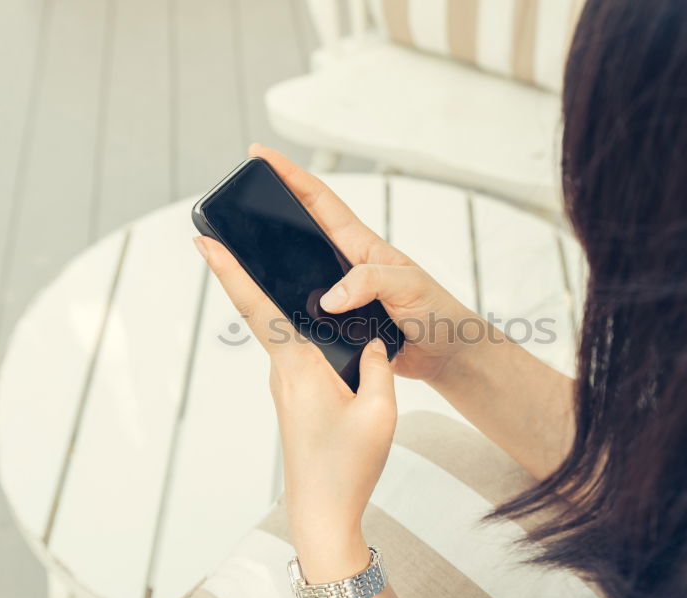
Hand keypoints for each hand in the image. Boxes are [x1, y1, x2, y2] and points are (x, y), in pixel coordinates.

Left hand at [195, 220, 395, 581]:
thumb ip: (380, 367)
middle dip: (249, 272)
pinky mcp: (293, 399)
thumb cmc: (348, 467)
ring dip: (280, 303)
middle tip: (237, 233)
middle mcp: (284, 372)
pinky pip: (295, 354)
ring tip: (288, 269)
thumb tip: (374, 341)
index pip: (258, 308)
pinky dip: (302, 332)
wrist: (323, 513)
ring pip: (283, 334)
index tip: (204, 241)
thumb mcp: (380, 412)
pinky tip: (321, 326)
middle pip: (264, 312)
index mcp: (299, 368)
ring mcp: (285, 387)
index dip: (230, 271)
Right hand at [245, 144, 490, 383]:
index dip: (291, 175)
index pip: (320, 201)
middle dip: (270, 205)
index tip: (262, 154)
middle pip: (301, 229)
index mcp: (362, 246)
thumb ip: (371, 282)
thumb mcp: (409, 286)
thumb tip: (331, 296)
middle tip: (240, 190)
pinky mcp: (339, 321)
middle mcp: (347, 264)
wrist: (446, 354)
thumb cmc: (438, 313)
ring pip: (298, 269)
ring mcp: (342, 292)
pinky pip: (304, 307)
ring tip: (240, 243)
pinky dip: (284, 302)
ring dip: (272, 258)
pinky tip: (265, 302)